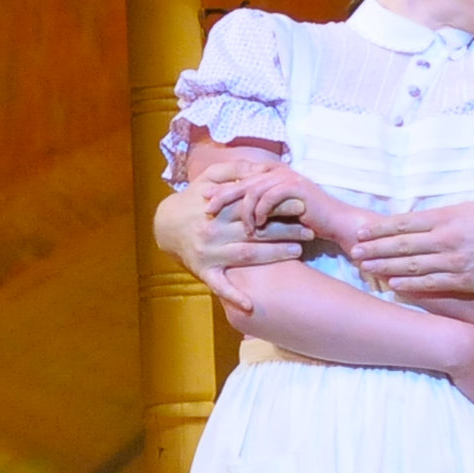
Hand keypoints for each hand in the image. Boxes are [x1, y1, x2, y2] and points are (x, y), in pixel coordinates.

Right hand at [154, 172, 308, 312]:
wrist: (164, 224)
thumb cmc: (193, 199)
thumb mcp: (209, 177)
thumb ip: (236, 168)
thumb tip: (263, 166)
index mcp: (219, 208)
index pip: (254, 205)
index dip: (279, 205)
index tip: (302, 205)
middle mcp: (215, 230)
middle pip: (255, 231)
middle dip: (284, 230)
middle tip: (309, 231)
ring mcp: (209, 252)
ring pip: (246, 255)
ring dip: (273, 255)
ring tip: (298, 251)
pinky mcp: (204, 270)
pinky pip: (219, 286)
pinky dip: (233, 296)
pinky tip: (250, 306)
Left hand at [212, 164, 359, 252]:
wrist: (335, 222)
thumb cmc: (306, 221)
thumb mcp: (277, 212)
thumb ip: (259, 207)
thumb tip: (231, 214)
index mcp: (270, 174)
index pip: (240, 177)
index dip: (221, 187)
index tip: (205, 201)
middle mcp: (277, 171)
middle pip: (242, 180)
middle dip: (223, 195)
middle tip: (208, 209)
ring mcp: (287, 178)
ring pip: (254, 189)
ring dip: (244, 209)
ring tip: (240, 225)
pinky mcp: (296, 188)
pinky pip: (270, 197)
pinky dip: (262, 211)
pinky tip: (258, 225)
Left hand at [352, 202, 473, 295]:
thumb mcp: (467, 209)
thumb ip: (440, 217)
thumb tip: (413, 222)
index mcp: (447, 217)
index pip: (405, 223)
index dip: (380, 229)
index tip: (361, 232)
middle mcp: (448, 237)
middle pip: (403, 244)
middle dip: (375, 248)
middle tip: (354, 251)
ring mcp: (455, 260)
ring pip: (413, 264)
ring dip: (386, 266)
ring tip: (366, 267)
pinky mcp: (464, 280)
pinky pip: (431, 283)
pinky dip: (410, 283)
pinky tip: (393, 283)